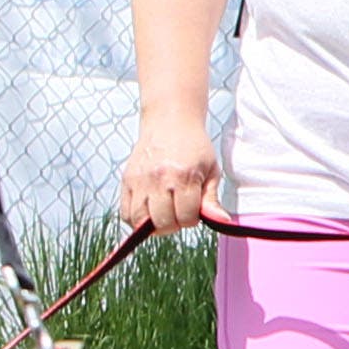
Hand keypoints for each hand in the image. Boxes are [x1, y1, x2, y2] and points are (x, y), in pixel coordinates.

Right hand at [120, 115, 219, 234]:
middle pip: (163, 222)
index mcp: (183, 176)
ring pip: (140, 221)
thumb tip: (221, 221)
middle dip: (175, 224)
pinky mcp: (127, 180)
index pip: (186, 217)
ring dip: (154, 226)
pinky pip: (126, 213)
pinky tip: (149, 214)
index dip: (192, 220)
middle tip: (179, 213)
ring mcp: (140, 180)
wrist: (169, 122)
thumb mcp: (211, 170)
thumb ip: (212, 199)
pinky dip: (136, 220)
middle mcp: (159, 179)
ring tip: (164, 215)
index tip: (194, 210)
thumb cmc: (194, 147)